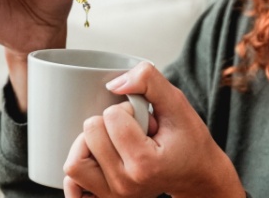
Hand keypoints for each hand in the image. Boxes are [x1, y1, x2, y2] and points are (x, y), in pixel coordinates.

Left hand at [62, 63, 244, 197]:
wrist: (196, 175)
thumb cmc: (188, 141)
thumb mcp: (177, 104)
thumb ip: (149, 82)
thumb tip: (113, 83)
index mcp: (145, 164)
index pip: (111, 117)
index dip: (127, 110)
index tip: (144, 121)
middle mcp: (126, 185)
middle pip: (90, 135)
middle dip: (108, 124)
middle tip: (131, 133)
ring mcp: (113, 196)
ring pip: (74, 162)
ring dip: (88, 145)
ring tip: (112, 145)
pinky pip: (72, 188)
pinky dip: (80, 170)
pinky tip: (96, 160)